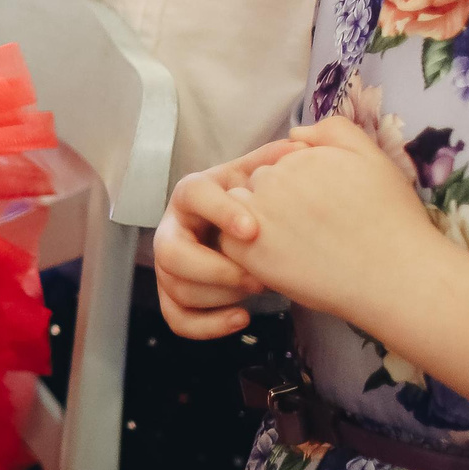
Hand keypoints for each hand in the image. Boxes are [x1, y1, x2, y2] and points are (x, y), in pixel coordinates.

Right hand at [153, 139, 304, 336]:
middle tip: (256, 278)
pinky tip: (242, 318)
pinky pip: (176, 318)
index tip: (253, 231)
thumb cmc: (254, 200)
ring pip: (175, 288)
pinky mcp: (175, 296)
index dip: (220, 212)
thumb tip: (299, 144)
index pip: (193, 195)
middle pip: (169, 253)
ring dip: (219, 296)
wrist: (244, 226)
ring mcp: (169, 265)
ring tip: (256, 291)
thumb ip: (276, 158)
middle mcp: (172, 228)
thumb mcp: (261, 174)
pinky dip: (208, 325)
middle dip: (215, 270)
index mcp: (192, 194)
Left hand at [220, 117, 435, 322]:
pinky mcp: (249, 251)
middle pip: (260, 183)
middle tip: (314, 229)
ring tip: (300, 245)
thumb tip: (295, 133)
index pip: (281, 162)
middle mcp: (275, 180)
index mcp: (300, 156)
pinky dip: (250, 249)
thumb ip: (333, 131)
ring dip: (260, 222)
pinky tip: (285, 259)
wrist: (395, 276)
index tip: (324, 206)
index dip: (301, 185)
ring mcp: (258, 215)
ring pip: (242, 210)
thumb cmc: (390, 219)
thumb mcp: (371, 157)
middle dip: (278, 201)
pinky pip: (231, 241)